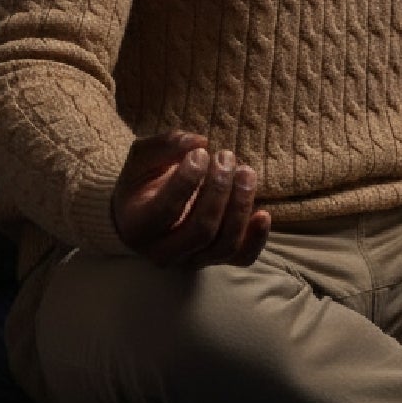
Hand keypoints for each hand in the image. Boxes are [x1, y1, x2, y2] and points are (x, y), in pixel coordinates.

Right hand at [111, 131, 271, 268]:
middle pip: (201, 230)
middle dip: (219, 190)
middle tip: (226, 157)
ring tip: (245, 172)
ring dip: (240, 206)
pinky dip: (256, 238)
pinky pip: (242, 258)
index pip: (166, 210)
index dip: (188, 180)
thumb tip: (200, 142)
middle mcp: (162, 252)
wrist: (144, 211)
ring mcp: (191, 260)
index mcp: (138, 226)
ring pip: (224, 245)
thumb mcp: (144, 157)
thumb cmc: (143, 181)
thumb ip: (167, 146)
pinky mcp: (216, 260)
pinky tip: (263, 213)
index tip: (201, 153)